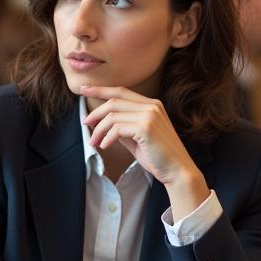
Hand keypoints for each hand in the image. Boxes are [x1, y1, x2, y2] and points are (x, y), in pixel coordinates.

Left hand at [81, 85, 209, 220]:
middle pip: (114, 101)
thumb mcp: (137, 138)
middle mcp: (152, 106)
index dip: (101, 89)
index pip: (121, 91)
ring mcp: (150, 115)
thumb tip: (104, 123)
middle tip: (85, 123)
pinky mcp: (146, 127)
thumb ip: (124, 128)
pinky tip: (104, 146)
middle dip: (96, 112)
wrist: (177, 171)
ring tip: (94, 142)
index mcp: (152, 105)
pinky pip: (117, 128)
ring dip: (99, 130)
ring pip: (113, 115)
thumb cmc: (157, 157)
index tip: (83, 89)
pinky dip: (107, 137)